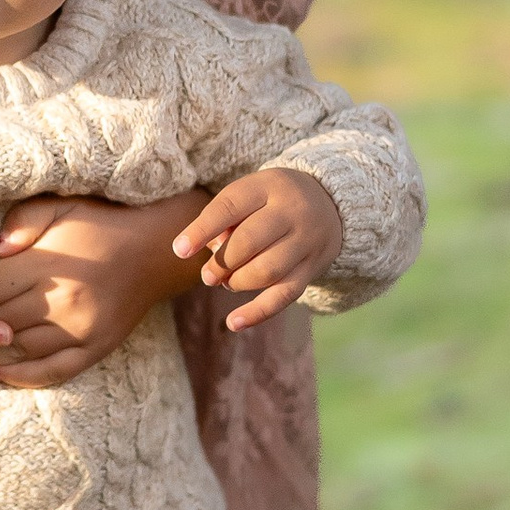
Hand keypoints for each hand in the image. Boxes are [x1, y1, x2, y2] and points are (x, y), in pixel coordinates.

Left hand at [0, 191, 200, 388]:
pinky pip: (53, 372)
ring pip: (20, 352)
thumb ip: (22, 223)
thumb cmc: (101, 220)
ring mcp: (81, 330)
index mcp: (49, 264)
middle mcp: (64, 302)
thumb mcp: (60, 206)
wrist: (158, 247)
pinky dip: (22, 379)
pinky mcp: (96, 348)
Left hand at [171, 168, 343, 330]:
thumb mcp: (251, 194)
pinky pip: (285, 296)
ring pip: (266, 271)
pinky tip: (233, 322)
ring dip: (237, 282)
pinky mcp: (312, 268)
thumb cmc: (271, 201)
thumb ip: (226, 218)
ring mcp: (306, 242)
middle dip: (221, 263)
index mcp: (269, 186)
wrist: (330, 204)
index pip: (230, 207)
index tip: (179, 250)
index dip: (202, 230)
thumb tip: (210, 252)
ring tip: (225, 282)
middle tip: (207, 275)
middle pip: (249, 242)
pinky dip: (257, 312)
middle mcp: (292, 212)